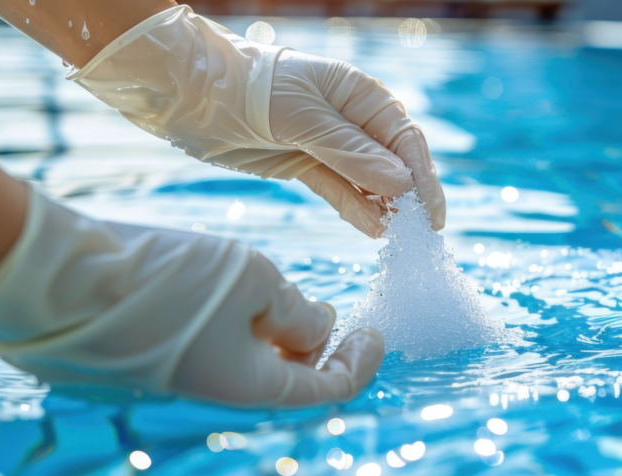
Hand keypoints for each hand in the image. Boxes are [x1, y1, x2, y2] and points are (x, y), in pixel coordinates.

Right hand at [0, 188, 382, 405]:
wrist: (63, 279)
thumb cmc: (168, 279)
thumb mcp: (256, 281)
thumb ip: (299, 312)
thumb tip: (321, 328)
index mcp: (253, 390)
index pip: (330, 391)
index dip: (361, 362)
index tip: (375, 328)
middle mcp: (222, 396)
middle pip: (294, 383)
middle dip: (322, 350)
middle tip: (334, 312)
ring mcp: (188, 382)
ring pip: (256, 367)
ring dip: (283, 338)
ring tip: (289, 299)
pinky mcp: (162, 360)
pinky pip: (220, 355)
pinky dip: (246, 332)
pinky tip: (244, 297)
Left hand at [68, 5, 445, 237]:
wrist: (190, 93)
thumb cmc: (248, 89)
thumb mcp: (302, 118)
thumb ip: (352, 153)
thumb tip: (403, 185)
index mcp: (360, 93)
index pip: (405, 140)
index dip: (423, 178)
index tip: (431, 216)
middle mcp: (351, 118)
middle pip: (393, 163)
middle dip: (408, 198)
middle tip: (418, 236)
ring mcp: (328, 144)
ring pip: (368, 182)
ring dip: (383, 209)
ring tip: (397, 240)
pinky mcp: (305, 165)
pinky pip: (340, 192)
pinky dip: (356, 210)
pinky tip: (373, 231)